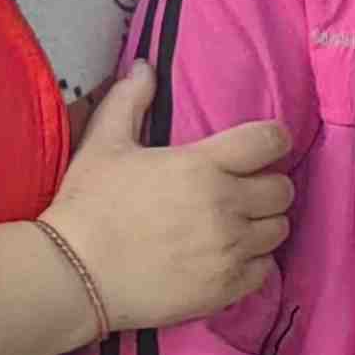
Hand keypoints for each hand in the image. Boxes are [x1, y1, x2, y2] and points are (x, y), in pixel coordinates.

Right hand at [43, 64, 293, 332]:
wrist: (72, 276)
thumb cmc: (88, 205)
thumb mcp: (103, 145)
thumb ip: (129, 101)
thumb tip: (145, 66)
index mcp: (203, 165)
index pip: (270, 141)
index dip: (272, 141)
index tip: (261, 149)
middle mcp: (225, 205)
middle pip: (282, 190)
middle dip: (267, 186)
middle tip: (243, 190)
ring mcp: (229, 249)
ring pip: (278, 230)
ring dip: (262, 225)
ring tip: (236, 225)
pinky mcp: (225, 287)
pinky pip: (265, 270)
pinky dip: (253, 263)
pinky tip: (228, 257)